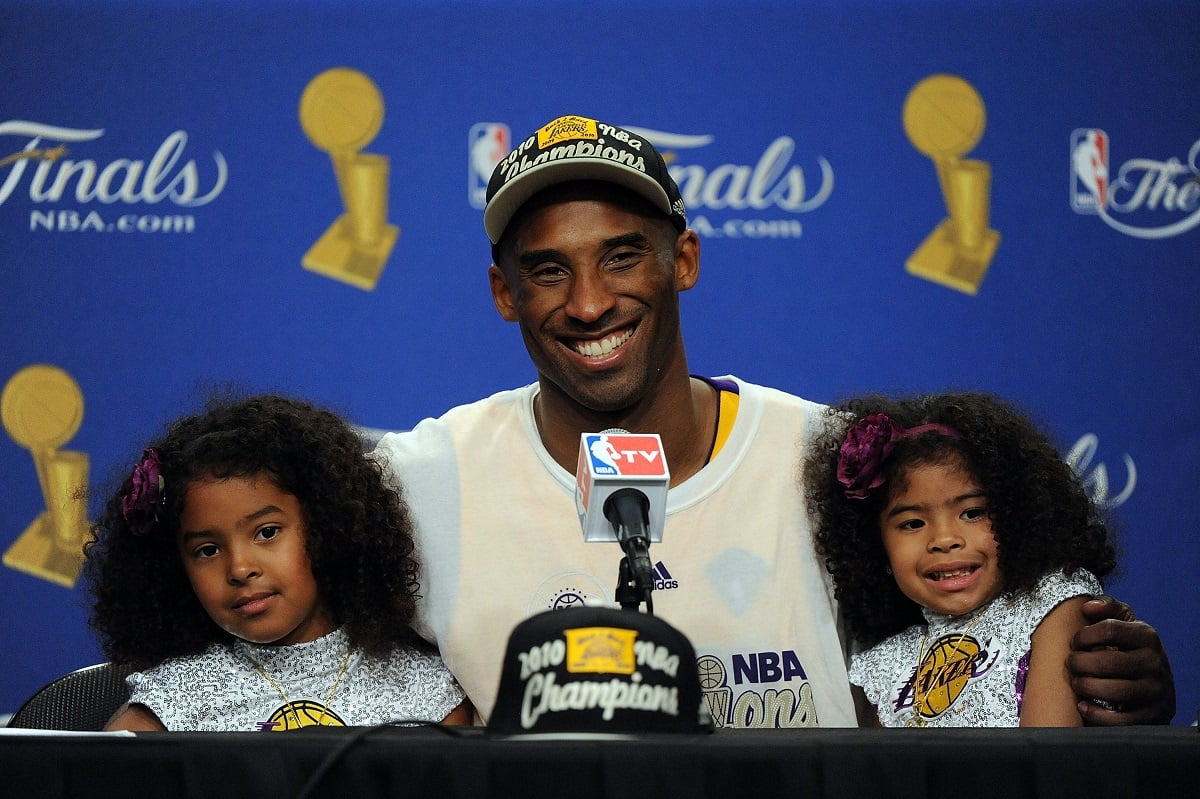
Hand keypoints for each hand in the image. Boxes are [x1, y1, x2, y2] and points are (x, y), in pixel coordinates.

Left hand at [1067, 595, 1175, 724]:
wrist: (1156, 685)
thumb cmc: (1130, 650)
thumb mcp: (1124, 623)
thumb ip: (1108, 608)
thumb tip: (1088, 606)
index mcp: (1147, 635)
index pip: (1108, 630)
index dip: (1083, 636)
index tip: (1074, 643)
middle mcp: (1155, 662)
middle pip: (1107, 661)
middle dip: (1079, 663)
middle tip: (1070, 664)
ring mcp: (1156, 690)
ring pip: (1115, 690)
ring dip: (1086, 687)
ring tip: (1076, 683)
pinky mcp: (1153, 715)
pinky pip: (1122, 719)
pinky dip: (1097, 714)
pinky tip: (1083, 706)